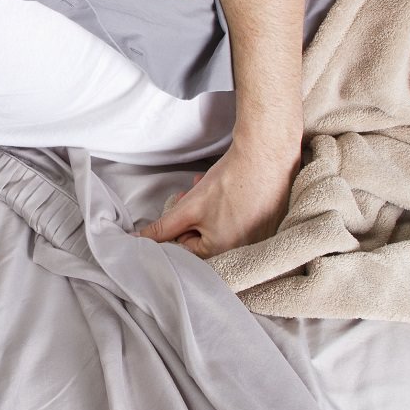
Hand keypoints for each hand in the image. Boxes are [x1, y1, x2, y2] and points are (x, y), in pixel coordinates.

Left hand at [137, 140, 298, 257]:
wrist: (265, 155)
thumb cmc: (229, 182)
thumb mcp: (189, 207)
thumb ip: (163, 228)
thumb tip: (139, 239)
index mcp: (224, 253)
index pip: (188, 248)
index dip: (181, 225)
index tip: (184, 206)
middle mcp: (245, 251)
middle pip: (206, 238)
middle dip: (195, 216)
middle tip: (195, 196)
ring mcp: (260, 238)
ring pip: (221, 227)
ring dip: (209, 209)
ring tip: (210, 187)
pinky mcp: (270, 224)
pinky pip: (241, 221)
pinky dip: (230, 207)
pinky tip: (228, 190)